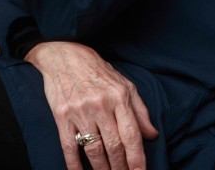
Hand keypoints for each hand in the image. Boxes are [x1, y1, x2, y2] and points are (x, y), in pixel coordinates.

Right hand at [25, 41, 158, 169]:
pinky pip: (69, 146)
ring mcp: (80, 111)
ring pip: (94, 149)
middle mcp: (100, 105)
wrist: (64, 56)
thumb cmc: (97, 71)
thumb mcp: (124, 84)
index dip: (137, 158)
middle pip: (114, 146)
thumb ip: (140, 110)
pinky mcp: (62, 115)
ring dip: (102, 169)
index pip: (131, 134)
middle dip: (121, 168)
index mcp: (119, 97)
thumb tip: (152, 135)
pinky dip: (74, 164)